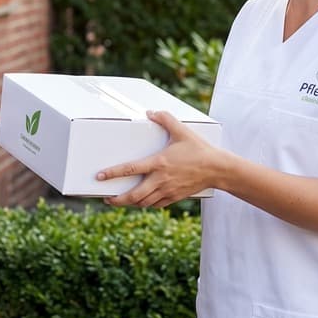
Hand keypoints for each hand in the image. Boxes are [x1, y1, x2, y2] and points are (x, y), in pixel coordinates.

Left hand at [98, 110, 217, 207]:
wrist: (217, 169)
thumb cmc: (199, 149)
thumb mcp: (182, 131)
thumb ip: (165, 119)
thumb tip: (150, 112)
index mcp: (158, 163)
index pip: (130, 169)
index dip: (113, 173)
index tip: (99, 176)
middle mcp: (160, 179)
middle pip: (134, 195)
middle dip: (118, 199)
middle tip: (107, 198)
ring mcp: (167, 190)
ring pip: (143, 202)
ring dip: (130, 203)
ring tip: (120, 201)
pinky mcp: (175, 197)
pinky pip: (156, 204)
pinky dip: (146, 204)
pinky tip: (141, 201)